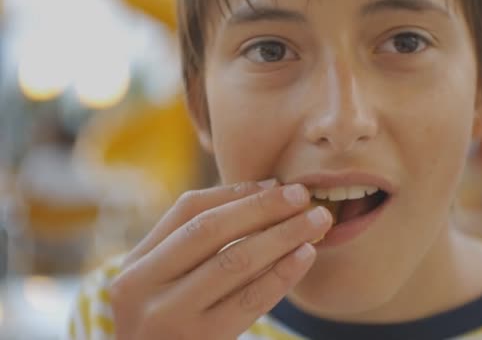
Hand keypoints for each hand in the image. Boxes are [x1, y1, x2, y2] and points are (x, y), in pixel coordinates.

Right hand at [109, 181, 331, 339]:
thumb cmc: (171, 326)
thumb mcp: (165, 286)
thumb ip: (196, 245)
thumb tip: (266, 192)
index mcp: (135, 265)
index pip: (187, 210)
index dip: (235, 192)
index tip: (276, 185)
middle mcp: (142, 287)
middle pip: (210, 230)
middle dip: (261, 207)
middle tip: (302, 195)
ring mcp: (170, 316)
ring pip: (234, 261)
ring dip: (281, 235)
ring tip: (315, 221)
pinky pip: (251, 299)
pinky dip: (282, 273)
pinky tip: (305, 255)